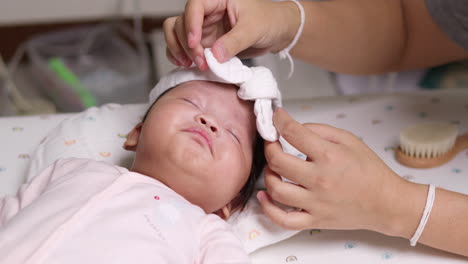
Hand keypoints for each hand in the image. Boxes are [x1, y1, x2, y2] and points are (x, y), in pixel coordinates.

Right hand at [162, 0, 299, 69]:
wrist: (276, 33)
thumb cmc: (268, 21)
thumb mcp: (253, 30)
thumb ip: (234, 42)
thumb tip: (215, 55)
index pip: (195, 6)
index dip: (191, 24)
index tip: (196, 43)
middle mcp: (207, 12)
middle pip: (181, 22)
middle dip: (187, 44)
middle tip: (201, 61)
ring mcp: (203, 27)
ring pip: (177, 33)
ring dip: (179, 50)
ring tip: (191, 65)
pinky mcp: (205, 42)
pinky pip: (183, 46)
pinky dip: (179, 55)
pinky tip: (185, 65)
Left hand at [257, 108, 411, 234]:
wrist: (387, 203)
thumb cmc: (370, 170)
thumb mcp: (349, 140)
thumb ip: (320, 130)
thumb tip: (295, 129)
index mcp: (329, 156)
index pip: (293, 133)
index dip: (279, 120)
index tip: (277, 117)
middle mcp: (320, 180)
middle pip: (277, 161)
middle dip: (269, 147)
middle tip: (272, 143)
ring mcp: (316, 203)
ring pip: (276, 190)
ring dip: (268, 175)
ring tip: (273, 168)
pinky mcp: (314, 220)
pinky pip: (283, 220)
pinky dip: (268, 208)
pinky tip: (264, 196)